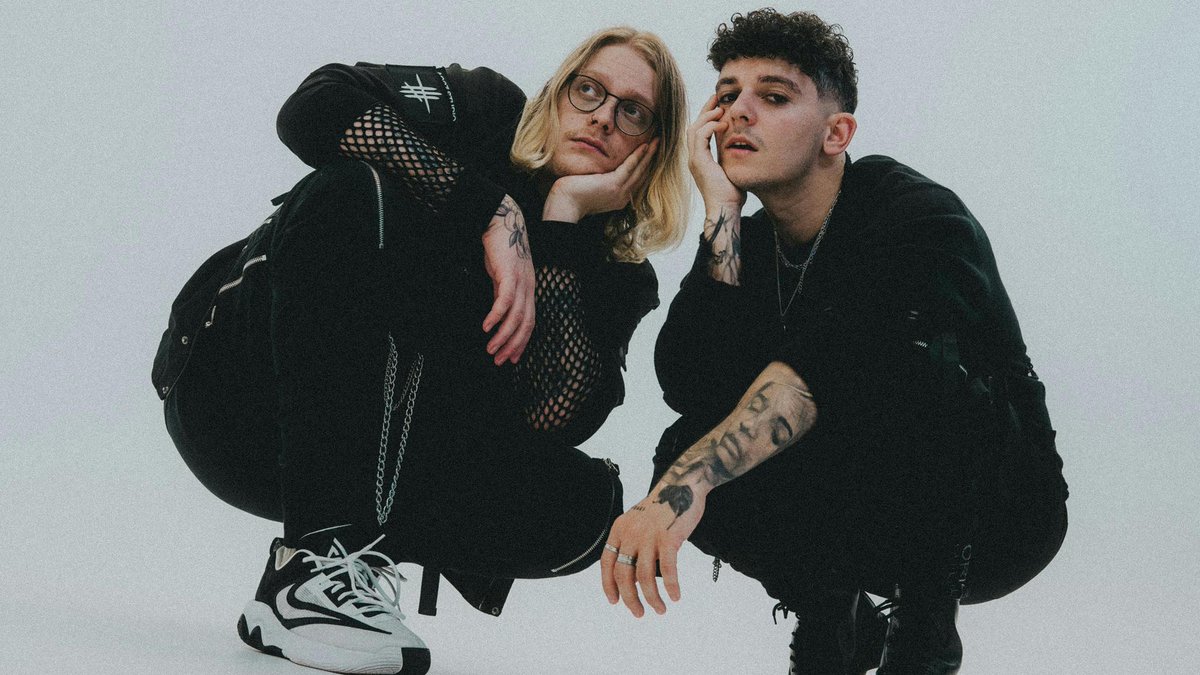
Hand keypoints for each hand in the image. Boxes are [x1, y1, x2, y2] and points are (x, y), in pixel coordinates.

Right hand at [481, 195, 534, 364]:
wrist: (501, 222)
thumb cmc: (501, 250)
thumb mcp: (502, 276)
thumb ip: (502, 294)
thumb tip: (497, 313)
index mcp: (528, 290)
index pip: (529, 323)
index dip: (521, 342)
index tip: (511, 358)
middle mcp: (529, 288)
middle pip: (526, 324)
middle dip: (513, 346)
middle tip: (499, 361)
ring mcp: (521, 282)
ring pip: (516, 317)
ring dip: (503, 336)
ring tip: (491, 349)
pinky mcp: (509, 275)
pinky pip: (504, 301)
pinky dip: (496, 316)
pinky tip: (486, 327)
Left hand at [542, 138, 658, 222]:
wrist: (564, 205)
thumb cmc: (571, 197)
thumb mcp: (590, 188)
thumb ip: (599, 182)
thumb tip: (599, 173)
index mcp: (618, 199)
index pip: (635, 180)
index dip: (644, 166)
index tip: (649, 153)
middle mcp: (622, 197)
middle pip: (641, 174)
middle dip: (650, 159)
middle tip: (658, 144)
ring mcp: (619, 191)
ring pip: (639, 169)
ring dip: (649, 154)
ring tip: (656, 141)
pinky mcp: (614, 184)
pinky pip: (630, 167)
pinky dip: (639, 155)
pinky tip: (645, 145)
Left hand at [600, 483, 706, 616]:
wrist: (682, 486)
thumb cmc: (661, 508)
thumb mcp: (637, 522)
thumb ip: (631, 543)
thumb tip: (631, 574)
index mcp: (620, 529)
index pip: (607, 562)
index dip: (608, 585)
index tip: (614, 601)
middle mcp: (631, 533)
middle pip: (623, 574)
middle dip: (630, 598)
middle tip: (638, 613)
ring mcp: (649, 536)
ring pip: (644, 576)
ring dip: (651, 598)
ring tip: (660, 609)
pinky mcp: (669, 538)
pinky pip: (668, 569)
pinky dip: (671, 586)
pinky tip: (675, 597)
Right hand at [688, 94, 744, 213]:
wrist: (726, 209)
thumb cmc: (733, 194)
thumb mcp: (732, 168)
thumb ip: (732, 154)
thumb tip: (741, 143)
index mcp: (701, 159)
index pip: (700, 131)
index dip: (707, 116)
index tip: (719, 104)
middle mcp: (694, 157)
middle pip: (694, 126)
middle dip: (705, 110)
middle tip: (717, 97)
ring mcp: (694, 159)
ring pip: (694, 128)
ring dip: (707, 116)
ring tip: (720, 108)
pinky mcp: (698, 161)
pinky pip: (700, 136)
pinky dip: (710, 127)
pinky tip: (723, 123)